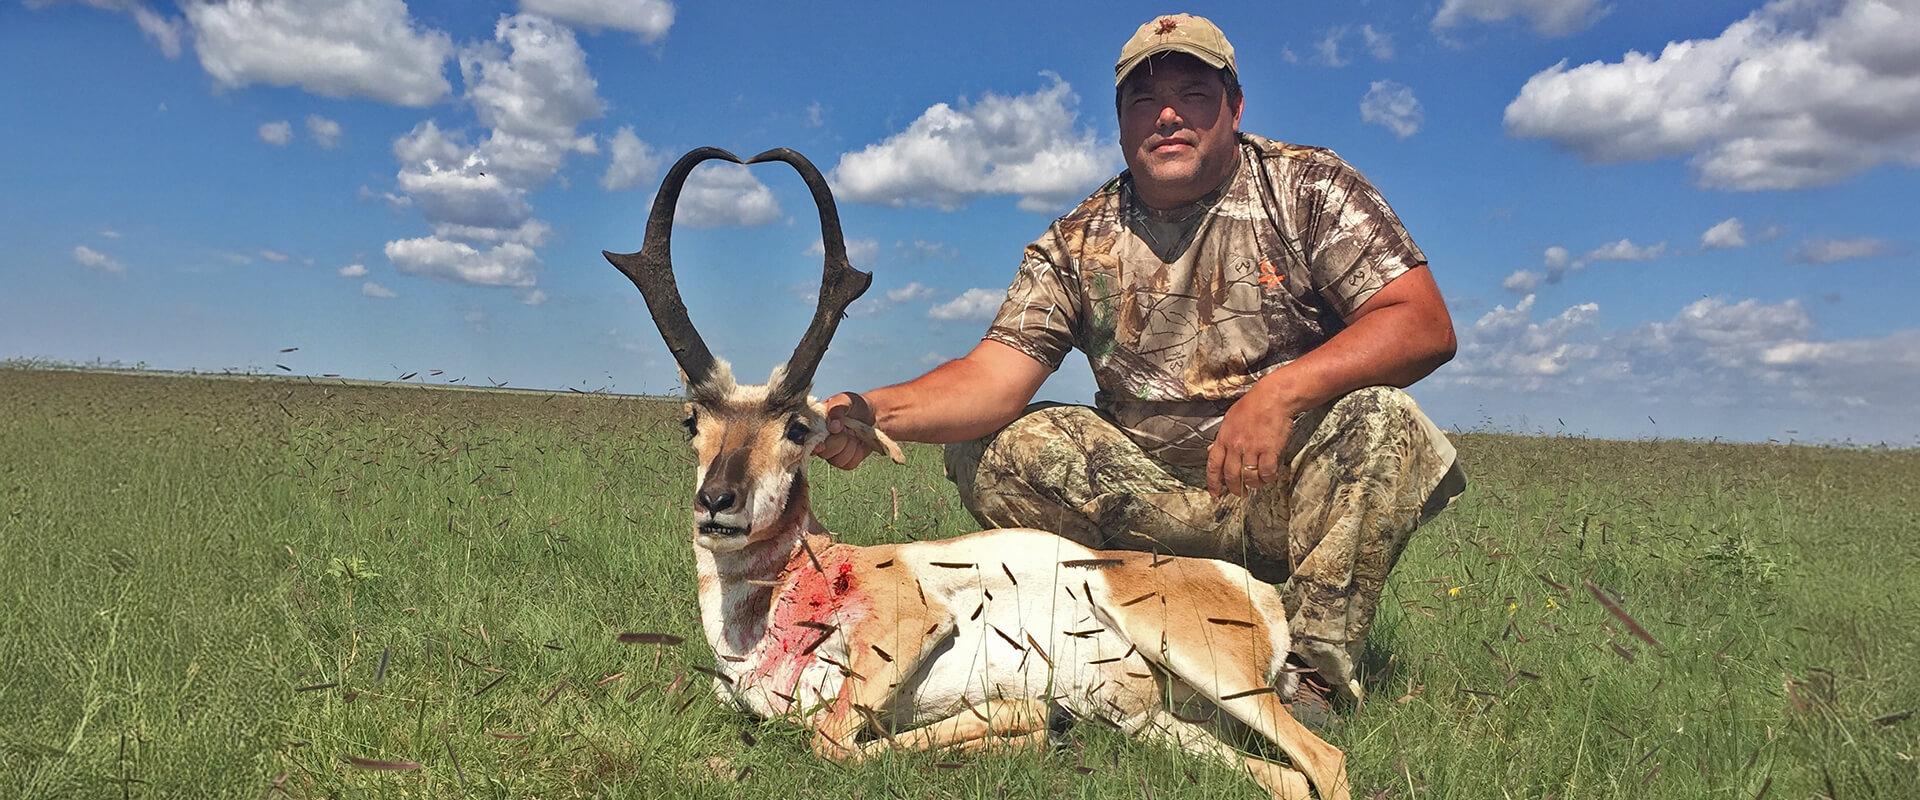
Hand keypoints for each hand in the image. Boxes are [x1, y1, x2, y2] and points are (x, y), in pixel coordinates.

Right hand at [814, 392, 875, 469]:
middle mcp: (819, 441)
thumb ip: (837, 409)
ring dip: (849, 447)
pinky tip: (858, 443)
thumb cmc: (854, 405)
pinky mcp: (844, 461)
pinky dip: (856, 454)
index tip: (822, 443)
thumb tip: (833, 426)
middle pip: (824, 452)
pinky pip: (848, 464)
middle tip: (846, 429)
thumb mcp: (845, 400)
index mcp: (813, 426)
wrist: (872, 414)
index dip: (814, 444)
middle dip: (839, 441)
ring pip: (836, 460)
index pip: (806, 439)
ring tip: (853, 434)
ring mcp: (831, 453)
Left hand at [1206, 380, 1297, 497]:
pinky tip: (1269, 475)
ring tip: (1257, 483)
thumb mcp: (1230, 419)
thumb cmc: (1254, 405)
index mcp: (1224, 438)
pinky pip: (1266, 472)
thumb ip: (1222, 438)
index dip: (1213, 483)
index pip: (1213, 466)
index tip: (1215, 493)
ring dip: (1254, 484)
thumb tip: (1212, 450)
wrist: (1274, 397)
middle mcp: (1235, 445)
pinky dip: (1268, 478)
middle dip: (1235, 488)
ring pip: (1249, 477)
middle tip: (1240, 492)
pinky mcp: (1269, 450)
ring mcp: (1252, 448)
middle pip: (1231, 476)